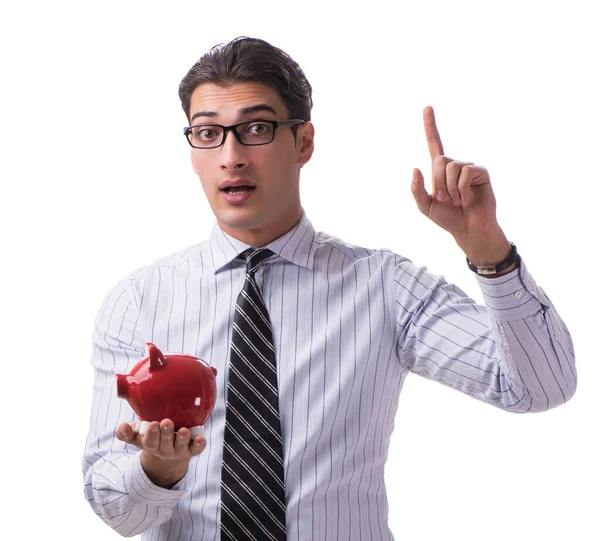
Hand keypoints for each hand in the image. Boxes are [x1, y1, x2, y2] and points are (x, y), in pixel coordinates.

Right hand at [116, 419, 206, 487]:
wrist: (169, 455)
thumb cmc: (152, 438)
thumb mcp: (137, 437)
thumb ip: (127, 432)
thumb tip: (122, 426)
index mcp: (151, 444)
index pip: (150, 441)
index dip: (151, 434)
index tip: (152, 424)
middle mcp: (165, 448)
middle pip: (165, 441)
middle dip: (165, 433)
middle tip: (166, 422)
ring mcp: (179, 449)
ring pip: (180, 444)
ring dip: (182, 438)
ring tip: (183, 431)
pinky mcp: (191, 450)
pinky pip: (196, 449)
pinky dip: (198, 445)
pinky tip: (201, 439)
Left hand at [411, 106, 510, 265]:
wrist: (468, 229)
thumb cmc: (448, 218)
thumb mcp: (425, 206)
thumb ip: (417, 190)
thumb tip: (415, 168)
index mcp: (440, 170)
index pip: (434, 143)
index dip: (430, 126)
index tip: (427, 107)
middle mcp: (454, 165)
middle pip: (439, 160)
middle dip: (438, 183)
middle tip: (445, 199)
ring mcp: (468, 167)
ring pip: (451, 167)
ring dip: (450, 188)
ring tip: (457, 201)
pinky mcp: (481, 172)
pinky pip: (466, 173)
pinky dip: (461, 189)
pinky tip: (467, 198)